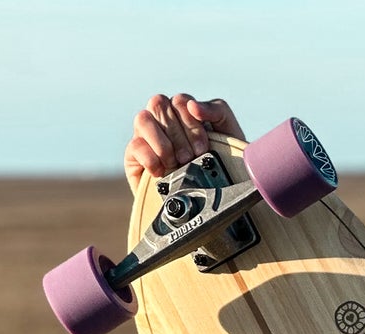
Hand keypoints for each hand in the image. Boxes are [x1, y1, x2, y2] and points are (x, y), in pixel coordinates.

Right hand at [124, 93, 245, 192]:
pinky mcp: (134, 158)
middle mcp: (163, 121)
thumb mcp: (230, 135)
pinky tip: (162, 172)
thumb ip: (218, 111)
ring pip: (143, 119)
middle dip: (178, 135)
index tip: (202, 148)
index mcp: (184, 112)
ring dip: (162, 143)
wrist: (212, 202)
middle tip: (190, 158)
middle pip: (158, 104)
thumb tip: (193, 105)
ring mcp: (147, 138)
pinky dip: (150, 158)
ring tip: (175, 164)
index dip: (191, 122)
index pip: (179, 101)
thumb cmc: (223, 166)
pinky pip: (134, 146)